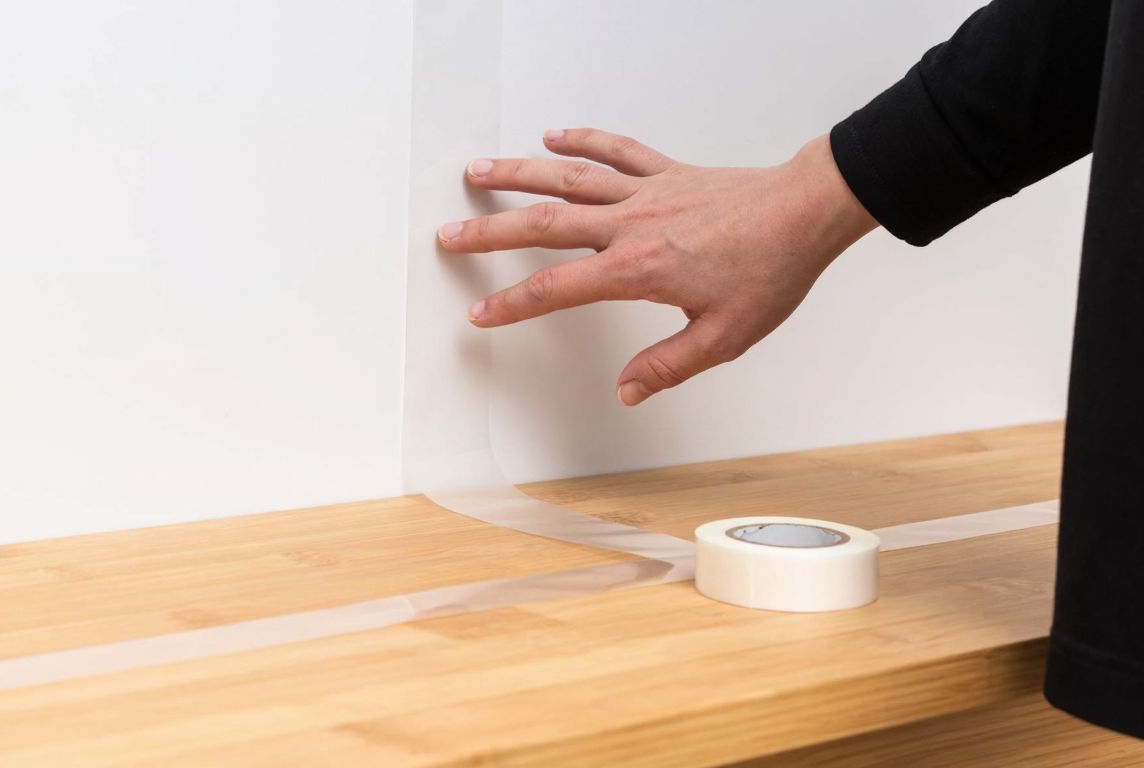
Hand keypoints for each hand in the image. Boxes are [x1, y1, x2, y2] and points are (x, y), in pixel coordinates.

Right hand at [437, 129, 876, 404]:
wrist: (805, 213)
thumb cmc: (771, 270)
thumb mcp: (723, 337)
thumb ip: (668, 365)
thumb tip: (627, 391)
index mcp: (637, 269)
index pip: (557, 288)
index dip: (512, 304)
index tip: (481, 312)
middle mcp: (632, 224)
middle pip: (544, 225)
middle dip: (490, 231)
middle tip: (449, 233)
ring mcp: (647, 192)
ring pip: (569, 179)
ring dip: (518, 175)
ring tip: (478, 172)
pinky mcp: (667, 172)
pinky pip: (617, 151)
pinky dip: (582, 141)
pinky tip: (554, 138)